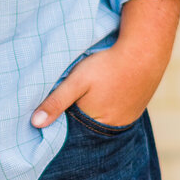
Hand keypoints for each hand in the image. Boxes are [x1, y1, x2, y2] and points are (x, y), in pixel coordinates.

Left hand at [30, 0, 179, 130]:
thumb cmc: (107, 66)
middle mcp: (112, 127)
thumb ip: (56, 102)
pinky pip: (114, 112)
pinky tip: (105, 91)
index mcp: (95, 124)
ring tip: (91, 92)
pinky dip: (107, 105)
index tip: (53, 106)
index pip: (71, 128)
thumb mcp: (76, 81)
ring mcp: (126, 119)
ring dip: (92, 110)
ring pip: (100, 119)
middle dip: (77, 115)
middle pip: (86, 125)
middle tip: (75, 95)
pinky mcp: (135, 109)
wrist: (145, 52)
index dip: (62, 117)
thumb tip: (34, 124)